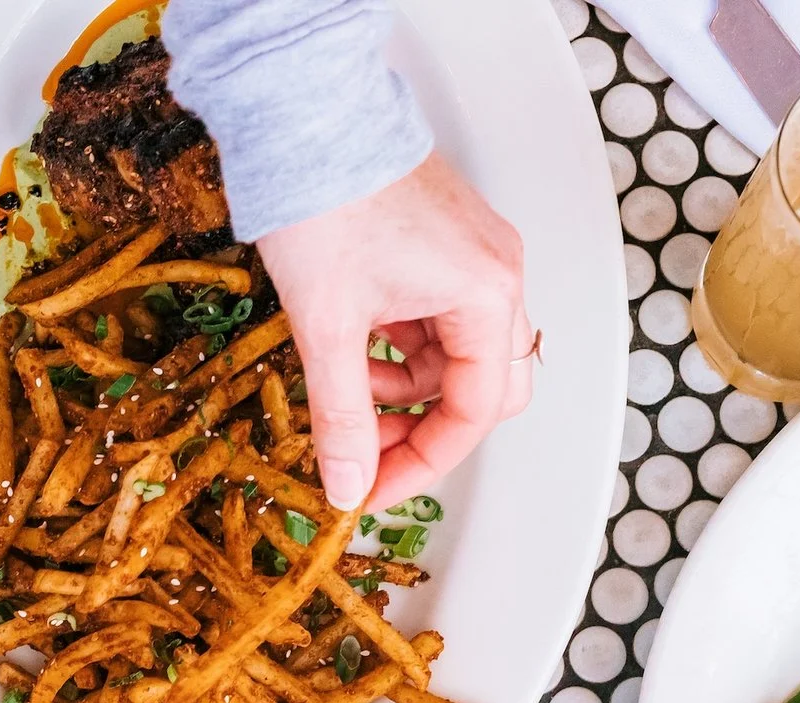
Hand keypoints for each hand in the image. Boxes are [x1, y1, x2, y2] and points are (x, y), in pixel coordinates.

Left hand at [257, 154, 532, 512]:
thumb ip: (342, 416)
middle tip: (366, 452)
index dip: (424, 463)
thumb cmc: (325, 199)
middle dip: (423, 428)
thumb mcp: (328, 327)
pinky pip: (436, 321)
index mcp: (487, 295)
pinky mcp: (443, 248)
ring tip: (345, 387)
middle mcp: (495, 275)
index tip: (373, 489)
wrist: (305, 116)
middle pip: (484, 388)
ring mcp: (472, 259)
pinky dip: (396, 349)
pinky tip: (353, 348)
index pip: (477, 413)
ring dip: (402, 388)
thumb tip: (347, 482)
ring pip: (456, 357)